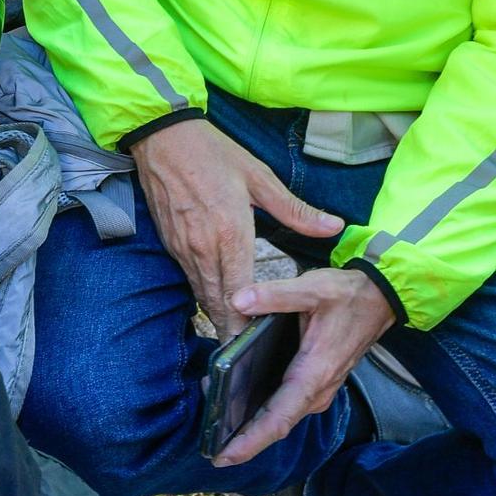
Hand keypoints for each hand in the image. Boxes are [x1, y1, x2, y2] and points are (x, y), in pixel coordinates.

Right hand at [132, 118, 342, 337]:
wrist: (162, 137)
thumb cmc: (213, 153)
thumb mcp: (259, 176)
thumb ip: (295, 210)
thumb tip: (333, 226)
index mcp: (231, 233)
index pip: (241, 293)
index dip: (249, 324)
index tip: (260, 346)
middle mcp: (204, 248)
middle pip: (219, 304)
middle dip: (233, 332)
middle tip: (248, 358)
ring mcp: (184, 248)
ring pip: (202, 295)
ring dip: (218, 317)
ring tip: (236, 343)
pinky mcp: (172, 244)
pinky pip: (190, 279)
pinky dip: (204, 296)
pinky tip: (217, 305)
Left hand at [213, 268, 394, 465]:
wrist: (379, 300)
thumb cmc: (347, 296)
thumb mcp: (313, 288)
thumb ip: (274, 295)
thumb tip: (238, 301)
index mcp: (314, 374)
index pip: (279, 418)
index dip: (251, 441)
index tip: (225, 456)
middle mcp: (317, 391)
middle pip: (275, 426)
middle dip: (241, 437)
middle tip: (207, 442)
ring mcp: (317, 391)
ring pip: (280, 418)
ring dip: (249, 424)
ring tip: (214, 421)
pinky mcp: (315, 385)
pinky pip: (285, 406)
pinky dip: (261, 412)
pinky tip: (237, 402)